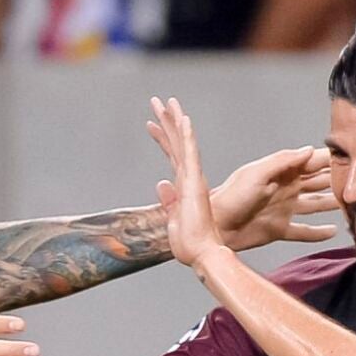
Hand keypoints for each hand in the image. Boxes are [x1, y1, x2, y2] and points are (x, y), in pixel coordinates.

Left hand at [146, 97, 227, 266]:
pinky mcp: (194, 183)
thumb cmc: (190, 244)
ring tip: (167, 101)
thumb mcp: (173, 219)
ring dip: (175, 121)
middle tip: (157, 100)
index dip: (163, 137)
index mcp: (184, 186)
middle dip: (168, 120)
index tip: (152, 121)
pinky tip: (184, 119)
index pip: (172, 154)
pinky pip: (190, 155)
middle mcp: (190, 178)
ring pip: (182, 142)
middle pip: (176, 142)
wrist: (202, 254)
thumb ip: (169, 202)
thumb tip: (161, 184)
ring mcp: (193, 179)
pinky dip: (187, 137)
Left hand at [210, 145, 339, 251]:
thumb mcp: (256, 174)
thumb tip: (309, 150)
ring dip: (333, 204)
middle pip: (319, 182)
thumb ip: (283, 162)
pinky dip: (318, 232)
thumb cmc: (230, 196)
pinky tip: (333, 232)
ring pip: (316, 205)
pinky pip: (304, 231)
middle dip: (338, 180)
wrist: (213, 226)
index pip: (313, 161)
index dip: (332, 158)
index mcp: (282, 172)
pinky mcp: (280, 229)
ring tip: (354, 204)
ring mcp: (285, 209)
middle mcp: (287, 189)